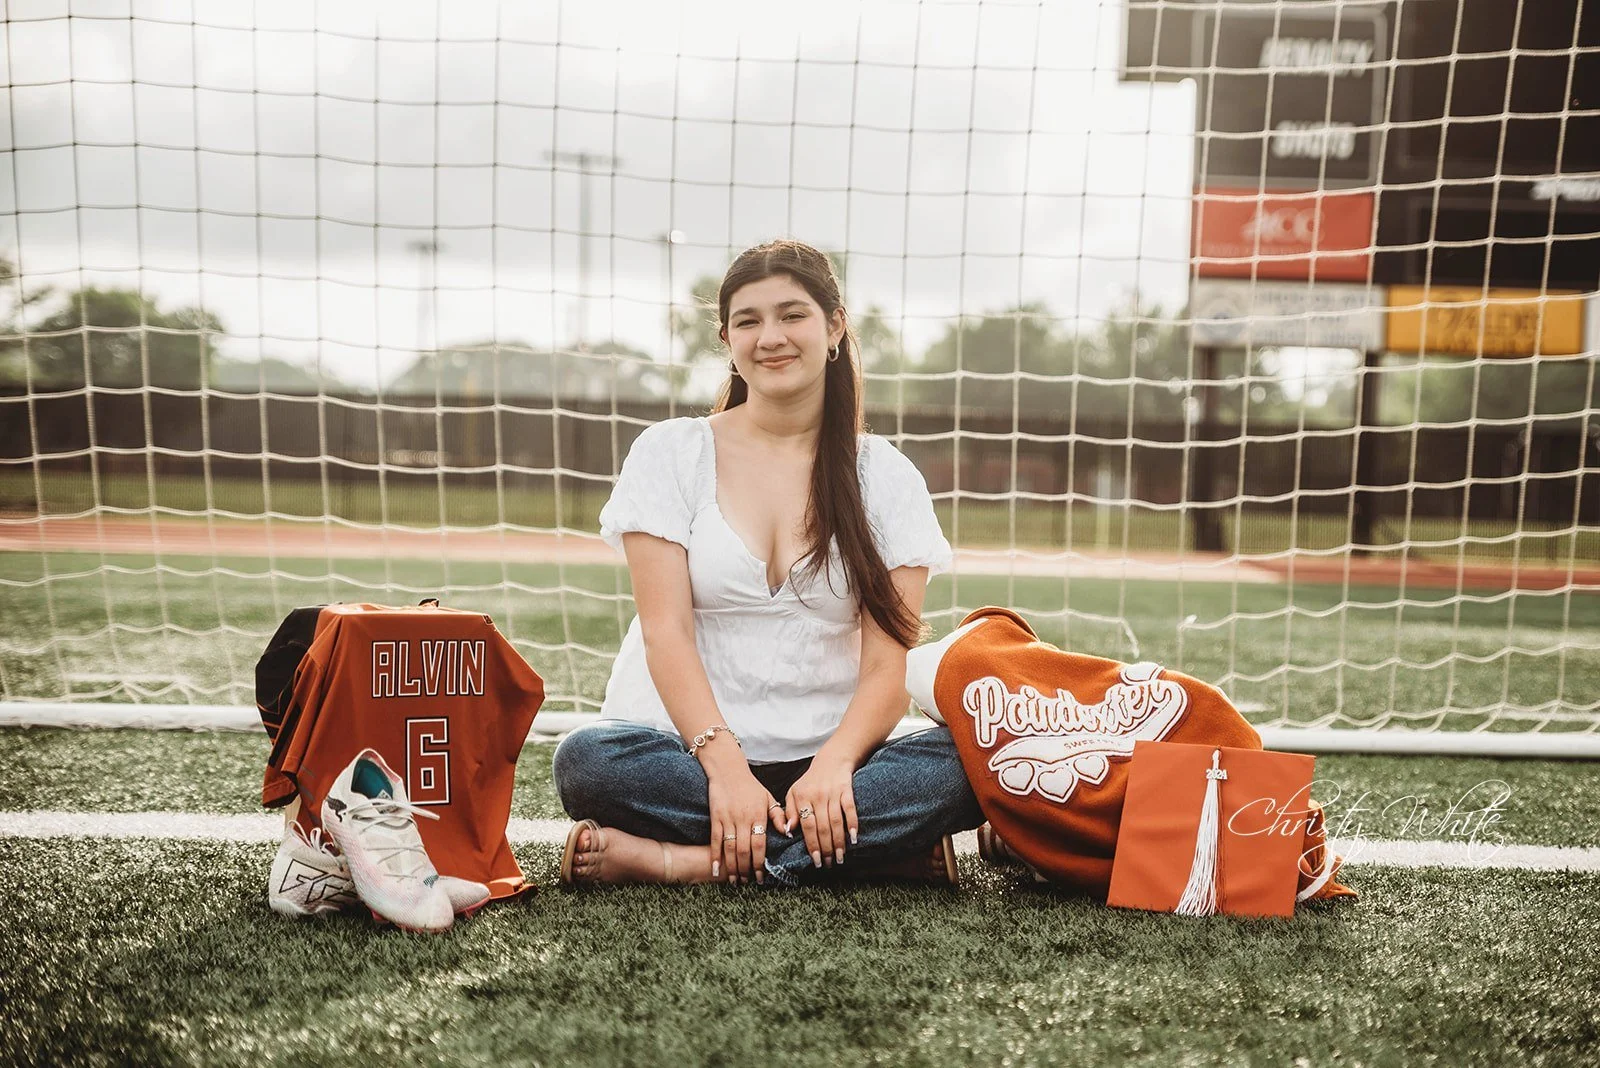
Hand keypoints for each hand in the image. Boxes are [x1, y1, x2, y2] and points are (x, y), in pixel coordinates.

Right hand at [707, 764, 788, 884]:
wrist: (728, 770)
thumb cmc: (750, 786)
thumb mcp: (768, 798)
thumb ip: (778, 816)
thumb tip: (788, 833)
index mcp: (758, 815)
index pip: (760, 844)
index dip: (759, 863)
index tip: (760, 877)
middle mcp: (744, 818)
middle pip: (745, 849)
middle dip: (746, 869)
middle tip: (746, 882)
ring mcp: (728, 818)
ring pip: (730, 847)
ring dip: (732, 866)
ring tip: (734, 881)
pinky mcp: (716, 817)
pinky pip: (715, 839)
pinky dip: (715, 856)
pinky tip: (715, 869)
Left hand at [785, 755, 857, 869]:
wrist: (831, 760)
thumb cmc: (810, 781)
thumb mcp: (794, 792)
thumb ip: (789, 811)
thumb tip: (789, 831)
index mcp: (802, 797)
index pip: (807, 825)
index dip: (812, 844)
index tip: (815, 860)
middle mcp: (817, 795)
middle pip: (822, 826)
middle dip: (826, 848)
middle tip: (829, 863)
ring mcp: (832, 792)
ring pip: (836, 821)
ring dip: (838, 841)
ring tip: (840, 857)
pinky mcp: (846, 789)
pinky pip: (850, 809)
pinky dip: (852, 824)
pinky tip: (853, 838)